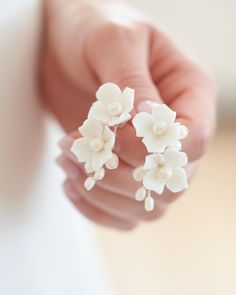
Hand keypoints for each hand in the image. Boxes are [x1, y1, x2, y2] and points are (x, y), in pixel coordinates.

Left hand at [42, 0, 216, 229]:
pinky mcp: (124, 169)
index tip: (110, 134)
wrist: (67, 45)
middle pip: (170, 181)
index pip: (194, 140)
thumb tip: (146, 124)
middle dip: (119, 175)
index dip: (154, 148)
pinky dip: (97, 208)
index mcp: (190, 94)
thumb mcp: (114, 43)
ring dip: (103, 193)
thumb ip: (133, 85)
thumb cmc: (94, 30)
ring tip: (67, 163)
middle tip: (73, 149)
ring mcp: (150, 156)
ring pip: (147, 205)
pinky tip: (71, 185)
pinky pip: (123, 212)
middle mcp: (176, 131)